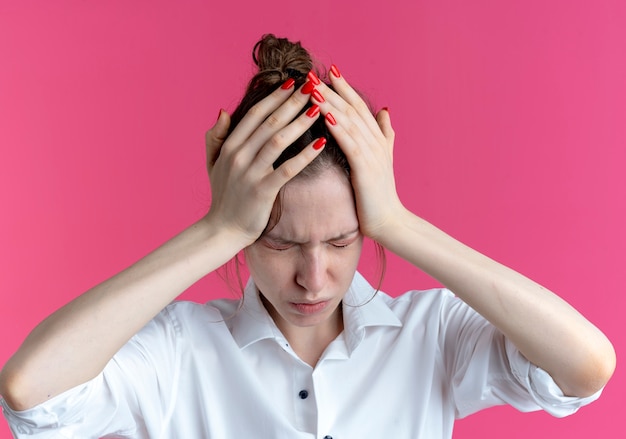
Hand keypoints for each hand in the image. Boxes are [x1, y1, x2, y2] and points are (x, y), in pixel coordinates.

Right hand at [204, 81, 324, 245]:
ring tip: (320, 108)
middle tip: (312, 85)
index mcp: (229, 145)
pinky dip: (305, 155)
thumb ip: (216, 136)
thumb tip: (224, 110)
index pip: (255, 114)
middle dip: (293, 102)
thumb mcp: (213, 163)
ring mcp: (250, 173)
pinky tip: (321, 143)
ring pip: (278, 140)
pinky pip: (287, 169)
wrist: (222, 230)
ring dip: (300, 122)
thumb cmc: (223, 196)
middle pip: (269, 122)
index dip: (275, 97)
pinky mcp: (262, 190)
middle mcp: (239, 155)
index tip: (293, 82)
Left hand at [309, 67, 403, 242]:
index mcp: (376, 139)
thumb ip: (384, 133)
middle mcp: (375, 141)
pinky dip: (337, 126)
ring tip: (312, 87)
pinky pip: (349, 143)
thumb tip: (384, 110)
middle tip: (312, 72)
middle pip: (351, 108)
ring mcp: (371, 154)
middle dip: (331, 89)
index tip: (329, 70)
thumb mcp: (383, 159)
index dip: (344, 88)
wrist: (389, 221)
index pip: (358, 107)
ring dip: (330, 102)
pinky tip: (324, 114)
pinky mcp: (365, 168)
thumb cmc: (380, 194)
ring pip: (348, 121)